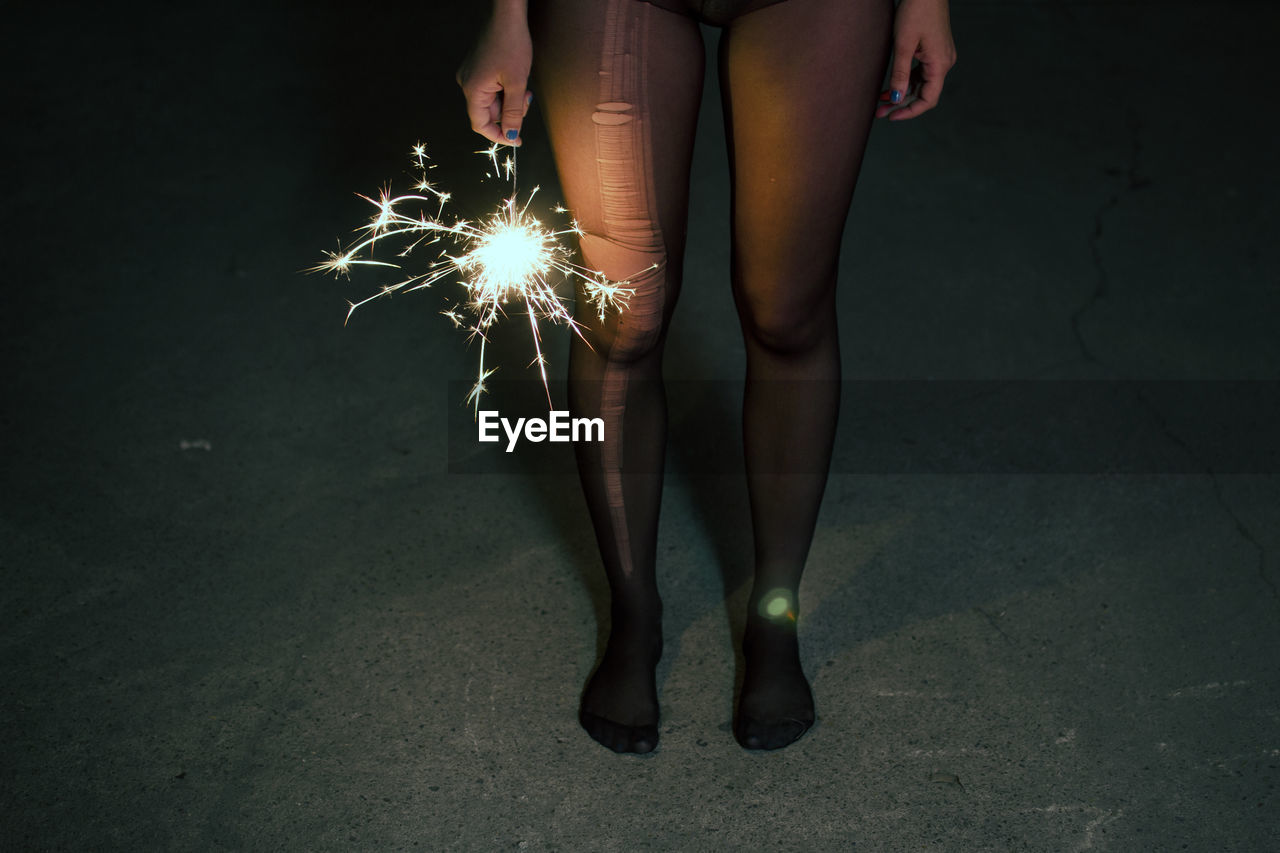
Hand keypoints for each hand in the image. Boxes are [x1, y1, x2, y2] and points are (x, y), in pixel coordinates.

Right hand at [456, 5, 532, 145]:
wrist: (507, 15)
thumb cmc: (511, 44)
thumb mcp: (517, 83)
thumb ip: (514, 113)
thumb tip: (512, 136)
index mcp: (472, 89)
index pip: (481, 124)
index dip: (499, 135)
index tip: (516, 140)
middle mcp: (467, 83)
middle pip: (489, 113)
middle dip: (510, 112)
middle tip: (526, 99)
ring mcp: (471, 75)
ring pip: (492, 101)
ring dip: (510, 100)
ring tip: (523, 86)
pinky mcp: (478, 69)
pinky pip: (491, 89)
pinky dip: (506, 90)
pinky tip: (516, 79)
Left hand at [876, 0, 955, 120]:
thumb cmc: (916, 11)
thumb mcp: (903, 45)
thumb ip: (900, 74)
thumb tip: (896, 99)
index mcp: (940, 64)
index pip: (928, 99)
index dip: (910, 111)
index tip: (892, 116)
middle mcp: (944, 63)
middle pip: (924, 94)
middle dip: (902, 104)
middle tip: (879, 112)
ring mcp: (940, 57)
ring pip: (921, 84)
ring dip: (902, 94)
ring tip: (880, 101)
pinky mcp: (934, 51)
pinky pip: (921, 73)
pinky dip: (906, 81)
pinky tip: (890, 87)